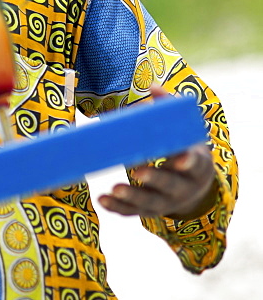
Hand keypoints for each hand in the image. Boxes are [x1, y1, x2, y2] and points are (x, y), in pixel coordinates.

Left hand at [98, 85, 217, 220]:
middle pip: (170, 186)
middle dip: (155, 179)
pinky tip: (103, 200)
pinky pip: (134, 212)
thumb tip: (152, 86)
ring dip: (132, 198)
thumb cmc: (185, 148)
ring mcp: (167, 201)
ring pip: (151, 203)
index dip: (187, 162)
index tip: (179, 159)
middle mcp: (184, 187)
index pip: (194, 164)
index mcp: (197, 165)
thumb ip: (169, 107)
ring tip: (114, 189)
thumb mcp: (186, 130)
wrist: (195, 184)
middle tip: (137, 171)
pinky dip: (118, 208)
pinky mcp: (151, 210)